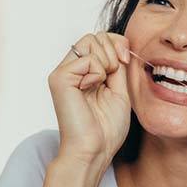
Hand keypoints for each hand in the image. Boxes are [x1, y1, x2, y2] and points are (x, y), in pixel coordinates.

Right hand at [48, 31, 131, 166]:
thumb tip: (120, 44)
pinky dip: (98, 73)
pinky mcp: (59, 78)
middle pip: (95, 36)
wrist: (95, 150)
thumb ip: (118, 66)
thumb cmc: (107, 128)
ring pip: (90, 40)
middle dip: (113, 51)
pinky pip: (87, 58)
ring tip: (102, 84)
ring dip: (106, 61)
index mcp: (85, 73)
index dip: (117, 43)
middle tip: (113, 76)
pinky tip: (91, 89)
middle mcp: (71, 70)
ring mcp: (63, 73)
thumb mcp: (120, 90)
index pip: (100, 39)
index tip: (126, 60)